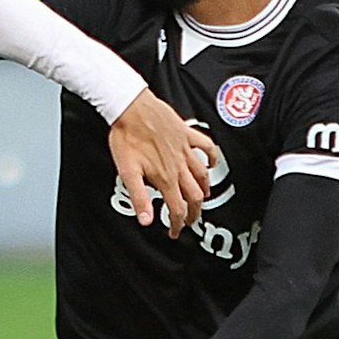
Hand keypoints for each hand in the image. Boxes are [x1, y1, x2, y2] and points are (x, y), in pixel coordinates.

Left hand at [108, 91, 217, 236]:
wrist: (130, 107)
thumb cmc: (126, 136)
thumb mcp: (127, 172)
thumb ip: (139, 197)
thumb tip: (146, 220)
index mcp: (165, 177)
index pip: (177, 208)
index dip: (176, 224)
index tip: (173, 232)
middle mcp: (178, 165)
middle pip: (194, 196)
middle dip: (193, 213)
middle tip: (188, 221)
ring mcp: (185, 149)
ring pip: (203, 175)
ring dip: (204, 190)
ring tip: (201, 199)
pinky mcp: (187, 134)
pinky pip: (207, 147)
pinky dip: (212, 157)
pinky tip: (211, 164)